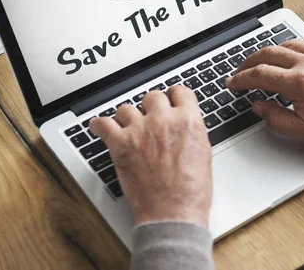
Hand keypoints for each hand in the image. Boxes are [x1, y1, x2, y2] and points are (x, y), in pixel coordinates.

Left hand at [90, 86, 212, 226]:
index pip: (179, 91)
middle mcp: (164, 120)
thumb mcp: (203, 152)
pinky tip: (100, 127)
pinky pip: (103, 124)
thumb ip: (191, 131)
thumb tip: (183, 125)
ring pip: (127, 108)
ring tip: (127, 127)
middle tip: (150, 118)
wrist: (173, 212)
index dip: (174, 97)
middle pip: (153, 96)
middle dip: (152, 107)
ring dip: (127, 117)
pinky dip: (100, 125)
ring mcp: (141, 130)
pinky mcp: (121, 144)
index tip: (170, 101)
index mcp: (188, 120)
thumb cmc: (190, 191)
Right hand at [227, 32, 303, 149]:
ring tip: (263, 59)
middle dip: (249, 61)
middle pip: (269, 53)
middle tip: (241, 70)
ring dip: (271, 50)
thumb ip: (276, 118)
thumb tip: (258, 106)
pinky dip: (302, 40)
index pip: (259, 75)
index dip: (241, 79)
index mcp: (299, 83)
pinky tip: (298, 48)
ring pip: (289, 43)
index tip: (232, 82)